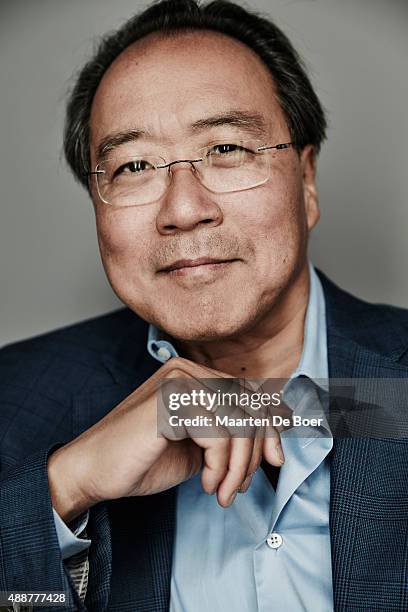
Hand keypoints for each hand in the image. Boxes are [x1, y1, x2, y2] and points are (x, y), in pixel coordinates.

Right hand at [47, 357, 283, 522]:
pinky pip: (218, 435)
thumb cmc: (144, 458)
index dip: (270, 428)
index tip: (274, 461)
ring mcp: (178, 383)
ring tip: (223, 491)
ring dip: (238, 467)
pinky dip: (220, 467)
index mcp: (194, 374)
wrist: (95, 470)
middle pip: (249, 406)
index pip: (250, 394)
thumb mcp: (200, 444)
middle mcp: (187, 370)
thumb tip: (276, 440)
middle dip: (255, 452)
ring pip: (238, 422)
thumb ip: (231, 433)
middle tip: (240, 485)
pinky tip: (207, 484)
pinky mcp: (170, 403)